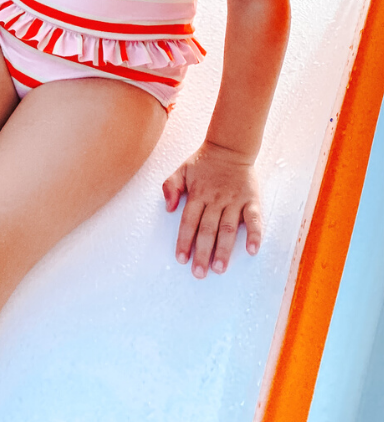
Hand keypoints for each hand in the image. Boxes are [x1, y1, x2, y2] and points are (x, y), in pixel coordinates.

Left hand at [162, 140, 263, 277]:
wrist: (230, 148)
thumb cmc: (204, 162)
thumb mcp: (181, 170)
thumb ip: (170, 187)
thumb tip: (169, 208)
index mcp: (197, 195)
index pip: (188, 222)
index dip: (184, 241)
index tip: (181, 259)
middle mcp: (215, 200)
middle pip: (207, 230)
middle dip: (202, 253)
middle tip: (199, 273)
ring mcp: (234, 201)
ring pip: (228, 229)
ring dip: (224, 250)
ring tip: (219, 268)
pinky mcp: (251, 200)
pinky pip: (254, 219)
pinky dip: (254, 234)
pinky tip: (251, 250)